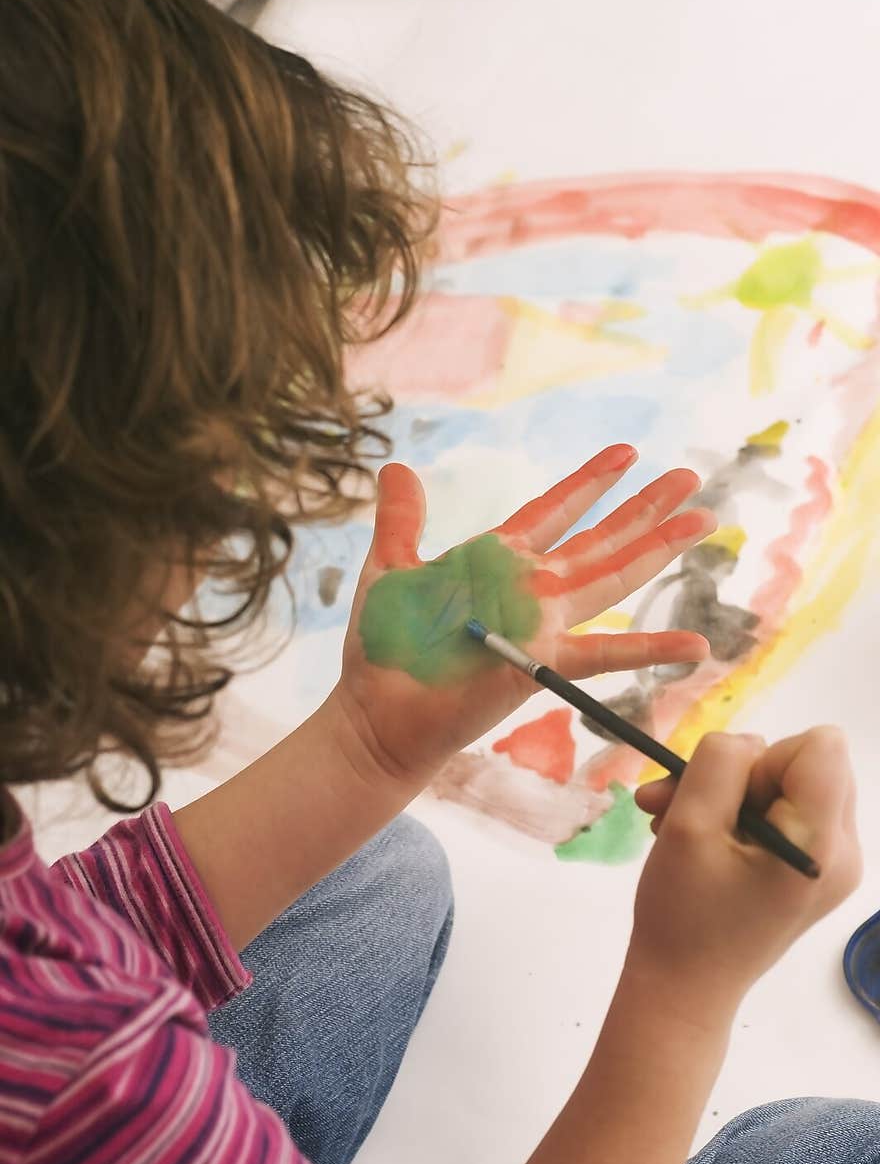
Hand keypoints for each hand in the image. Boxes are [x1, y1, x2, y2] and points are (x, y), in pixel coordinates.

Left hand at [333, 444, 714, 781]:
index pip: (553, 510)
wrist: (377, 711)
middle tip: (689, 477)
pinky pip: (606, 652)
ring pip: (612, 576)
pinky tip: (696, 645)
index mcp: (497, 560)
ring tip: (704, 520)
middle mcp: (529, 588)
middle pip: (599, 538)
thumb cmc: (384, 646)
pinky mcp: (541, 660)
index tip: (626, 452)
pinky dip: (652, 648)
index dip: (589, 482)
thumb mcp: (391, 566)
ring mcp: (540, 623)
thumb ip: (402, 518)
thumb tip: (397, 467)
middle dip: (645, 507)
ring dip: (658, 549)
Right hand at [628, 728, 861, 1019]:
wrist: (684, 987)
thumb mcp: (689, 825)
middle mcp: (845, 852)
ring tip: (673, 823)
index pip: (820, 746)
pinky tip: (698, 839)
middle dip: (739, 776)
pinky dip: (739, 817)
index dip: (763, 760)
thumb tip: (750, 743)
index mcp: (822, 844)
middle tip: (680, 805)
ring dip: (727, 795)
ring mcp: (834, 864)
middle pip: (807, 763)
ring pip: (790, 785)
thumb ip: (722, 764)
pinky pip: (785, 815)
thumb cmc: (682, 913)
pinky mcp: (815, 872)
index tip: (725, 801)